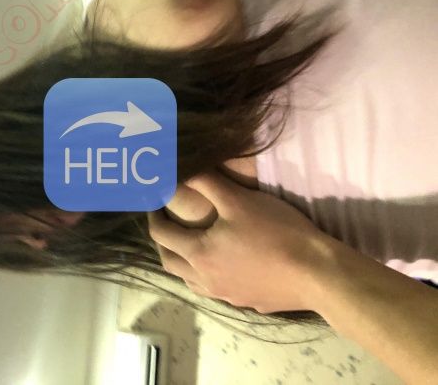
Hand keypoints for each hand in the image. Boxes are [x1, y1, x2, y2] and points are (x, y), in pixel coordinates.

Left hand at [148, 170, 331, 312]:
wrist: (318, 274)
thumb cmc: (276, 233)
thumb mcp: (239, 200)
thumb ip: (207, 182)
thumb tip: (181, 170)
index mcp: (198, 254)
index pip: (161, 236)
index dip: (153, 217)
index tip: (153, 203)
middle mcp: (205, 279)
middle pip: (169, 263)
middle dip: (163, 242)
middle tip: (167, 224)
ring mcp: (226, 296)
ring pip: (191, 281)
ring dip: (183, 262)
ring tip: (190, 245)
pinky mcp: (246, 303)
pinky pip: (215, 289)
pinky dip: (207, 275)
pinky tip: (223, 264)